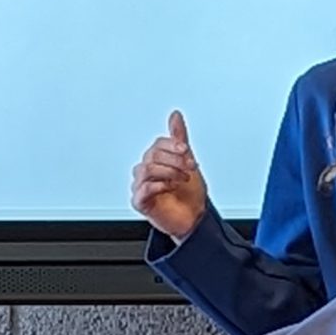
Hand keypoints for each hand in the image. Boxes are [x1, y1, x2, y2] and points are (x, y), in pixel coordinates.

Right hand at [131, 111, 208, 240]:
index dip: (173, 145)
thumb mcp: (188, 161)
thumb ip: (179, 138)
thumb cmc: (190, 194)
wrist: (195, 218)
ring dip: (169, 172)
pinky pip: (143, 189)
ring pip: (147, 169)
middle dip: (174, 160)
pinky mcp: (140, 202)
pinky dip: (159, 186)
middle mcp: (147, 171)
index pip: (158, 144)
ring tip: (182, 180)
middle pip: (153, 155)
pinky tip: (171, 188)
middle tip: (189, 168)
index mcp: (156, 160)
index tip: (186, 151)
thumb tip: (175, 115)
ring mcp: (141, 186)